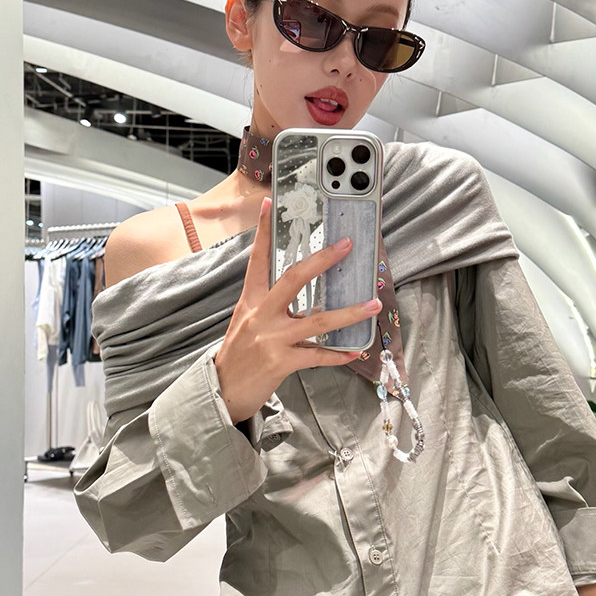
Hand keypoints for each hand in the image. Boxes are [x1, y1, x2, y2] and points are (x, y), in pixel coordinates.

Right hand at [214, 197, 380, 423]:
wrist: (222, 390)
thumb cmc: (238, 356)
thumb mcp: (246, 323)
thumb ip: (271, 308)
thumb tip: (306, 300)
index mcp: (250, 301)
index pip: (258, 261)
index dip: (264, 233)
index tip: (269, 205)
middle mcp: (261, 315)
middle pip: (294, 279)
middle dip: (323, 260)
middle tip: (346, 245)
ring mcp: (271, 339)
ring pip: (317, 321)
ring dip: (350, 313)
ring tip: (373, 304)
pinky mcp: (281, 363)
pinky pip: (318, 356)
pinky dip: (338, 355)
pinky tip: (355, 351)